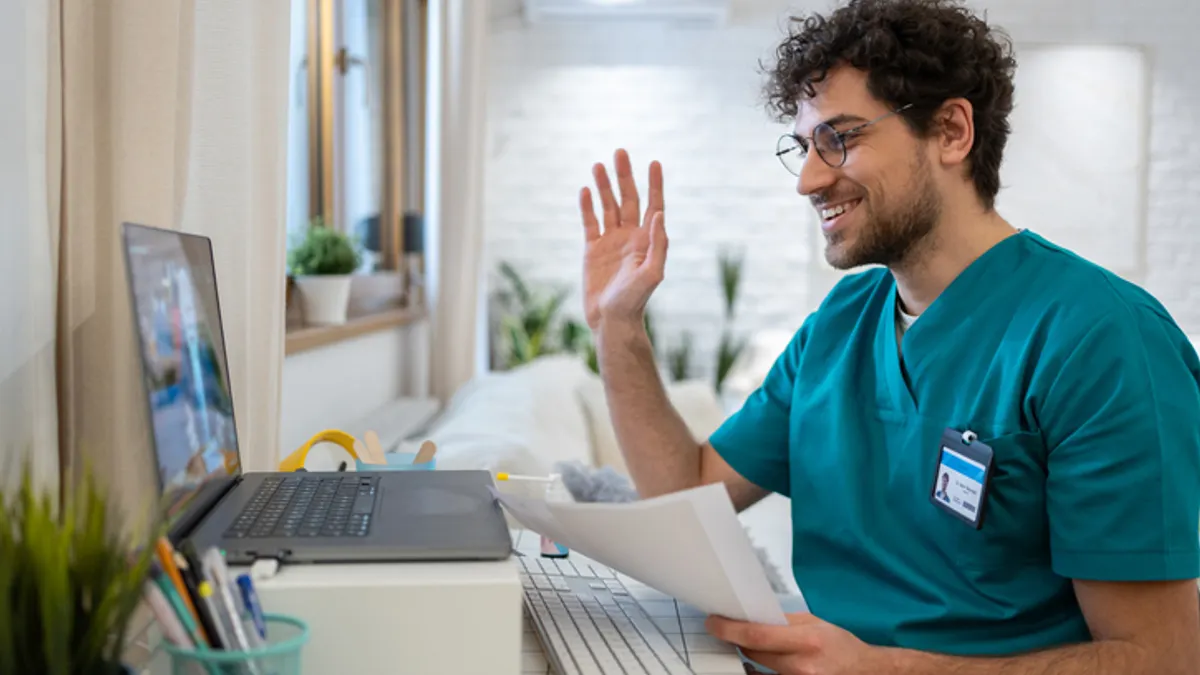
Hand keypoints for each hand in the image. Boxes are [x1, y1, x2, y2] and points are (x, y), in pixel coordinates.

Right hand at [579, 149, 665, 330]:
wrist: (612, 321)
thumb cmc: (635, 301)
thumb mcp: (652, 274)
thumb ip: (658, 244)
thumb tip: (659, 213)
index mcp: (647, 240)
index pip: (653, 205)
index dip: (654, 184)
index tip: (655, 163)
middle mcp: (630, 237)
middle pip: (629, 199)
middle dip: (625, 176)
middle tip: (620, 152)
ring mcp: (611, 242)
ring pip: (608, 206)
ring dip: (604, 186)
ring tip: (598, 165)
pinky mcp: (593, 250)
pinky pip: (590, 222)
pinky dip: (587, 206)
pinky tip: (584, 190)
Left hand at [706, 612, 881, 674]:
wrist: (865, 672)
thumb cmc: (841, 646)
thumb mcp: (815, 624)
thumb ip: (784, 621)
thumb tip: (753, 615)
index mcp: (807, 641)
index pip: (757, 636)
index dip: (730, 630)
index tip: (714, 623)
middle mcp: (801, 667)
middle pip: (753, 654)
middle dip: (739, 641)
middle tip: (730, 631)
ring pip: (758, 670)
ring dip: (749, 658)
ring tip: (750, 647)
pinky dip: (760, 671)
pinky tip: (761, 663)